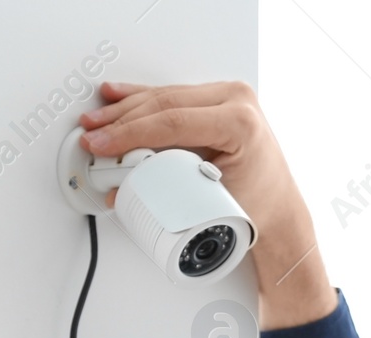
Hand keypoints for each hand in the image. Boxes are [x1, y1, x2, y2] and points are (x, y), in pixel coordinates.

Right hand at [77, 80, 336, 329]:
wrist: (277, 208)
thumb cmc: (257, 206)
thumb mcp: (211, 198)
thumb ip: (168, 188)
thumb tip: (124, 184)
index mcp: (240, 123)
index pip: (172, 122)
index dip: (130, 133)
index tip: (104, 143)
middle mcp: (236, 102)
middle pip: (163, 104)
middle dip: (121, 121)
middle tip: (93, 136)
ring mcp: (226, 97)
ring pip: (163, 96)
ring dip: (125, 109)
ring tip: (97, 121)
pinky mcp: (216, 100)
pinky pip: (172, 95)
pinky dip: (142, 99)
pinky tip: (117, 96)